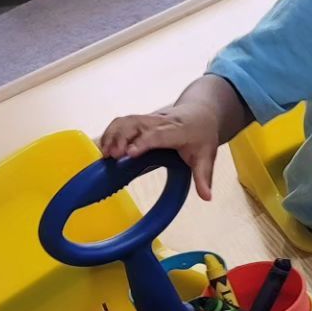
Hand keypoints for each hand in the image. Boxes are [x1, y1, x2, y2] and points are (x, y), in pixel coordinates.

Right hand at [100, 104, 219, 199]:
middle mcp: (161, 122)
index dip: (143, 142)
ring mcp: (148, 119)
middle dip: (121, 137)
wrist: (200, 113)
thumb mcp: (207, 156)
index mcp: (178, 130)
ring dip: (113, 135)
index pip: (159, 134)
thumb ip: (203, 177)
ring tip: (105, 155)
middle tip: (111, 156)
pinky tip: (104, 148)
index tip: (130, 153)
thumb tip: (207, 198)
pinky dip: (110, 133)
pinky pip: (122, 122)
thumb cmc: (201, 136)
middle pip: (136, 123)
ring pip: (126, 121)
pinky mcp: (140, 120)